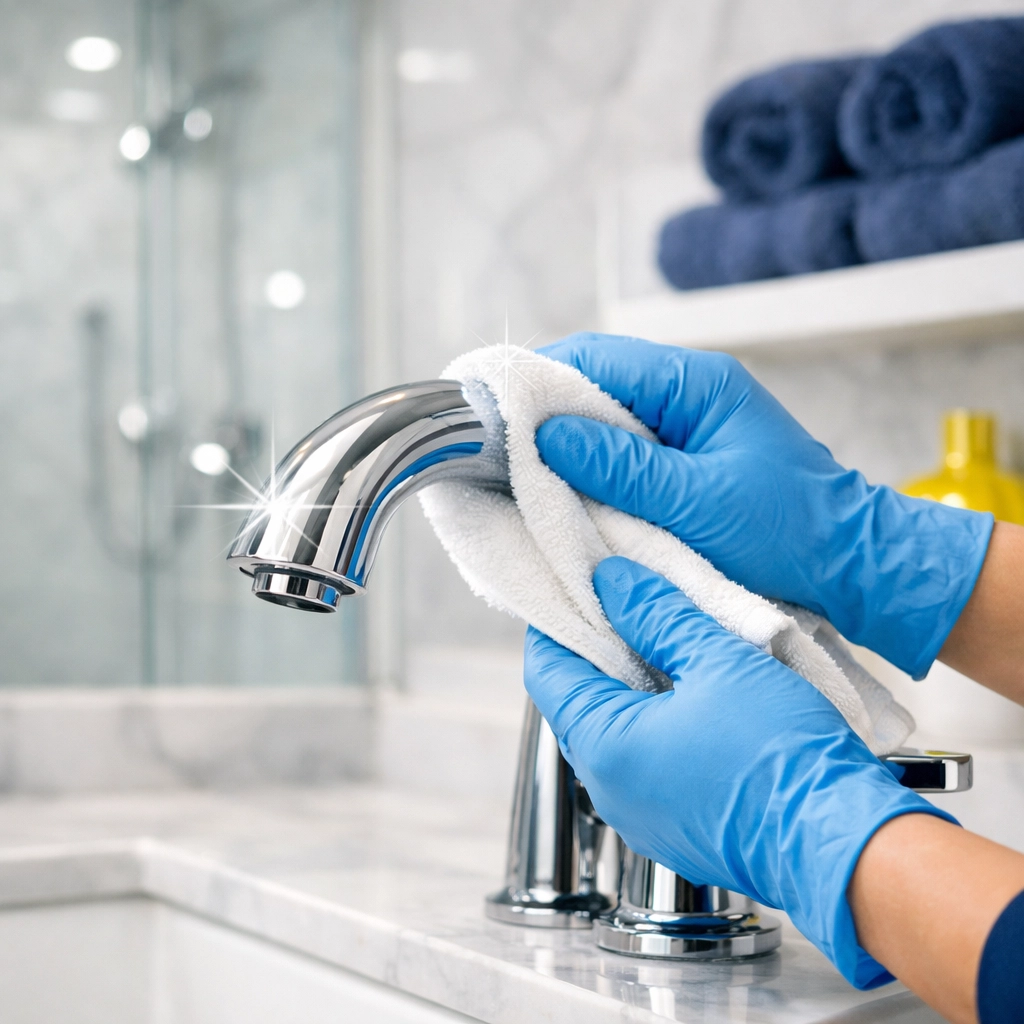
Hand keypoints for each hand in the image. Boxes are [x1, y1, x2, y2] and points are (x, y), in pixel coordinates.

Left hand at [524, 556, 952, 987]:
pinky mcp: (675, 827)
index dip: (558, 621)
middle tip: (627, 601)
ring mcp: (640, 815)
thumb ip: (656, 616)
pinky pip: (645, 762)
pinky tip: (689, 690)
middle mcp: (609, 789)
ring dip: (630, 684)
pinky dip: (654, 721)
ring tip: (663, 637)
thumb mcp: (718, 662)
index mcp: (604, 747)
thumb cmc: (783, 757)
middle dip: (597, 648)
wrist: (842, 847)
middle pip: (578, 701)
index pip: (547, 670)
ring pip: (615, 731)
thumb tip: (613, 583)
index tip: (578, 585)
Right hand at [536, 333, 992, 678]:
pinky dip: (591, 468)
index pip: (594, 359)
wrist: (851, 565)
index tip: (485, 408)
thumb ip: (619, 466)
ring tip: (519, 474)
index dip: (533, 379)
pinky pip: (623, 450)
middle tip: (492, 448)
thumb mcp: (696, 502)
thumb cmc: (789, 532)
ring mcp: (686, 424)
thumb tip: (545, 434)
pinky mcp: (684, 458)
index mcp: (696, 384)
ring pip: (603, 419)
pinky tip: (566, 493)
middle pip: (592, 384)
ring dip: (564, 445)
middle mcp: (688, 392)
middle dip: (541, 414)